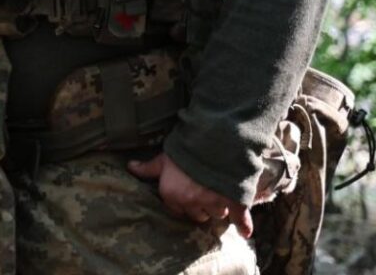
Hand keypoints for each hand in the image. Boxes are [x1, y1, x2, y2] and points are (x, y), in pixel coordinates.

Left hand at [127, 151, 252, 236]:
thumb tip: (130, 167)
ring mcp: (214, 203)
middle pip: (197, 214)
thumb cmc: (184, 150)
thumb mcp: (163, 158)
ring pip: (216, 213)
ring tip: (220, 196)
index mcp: (173, 195)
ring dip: (218, 207)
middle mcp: (192, 202)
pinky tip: (245, 233)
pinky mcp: (234, 201)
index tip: (186, 196)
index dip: (182, 203)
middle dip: (200, 207)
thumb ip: (148, 168)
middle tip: (204, 195)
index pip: (176, 210)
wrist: (213, 141)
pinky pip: (239, 218)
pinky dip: (244, 225)